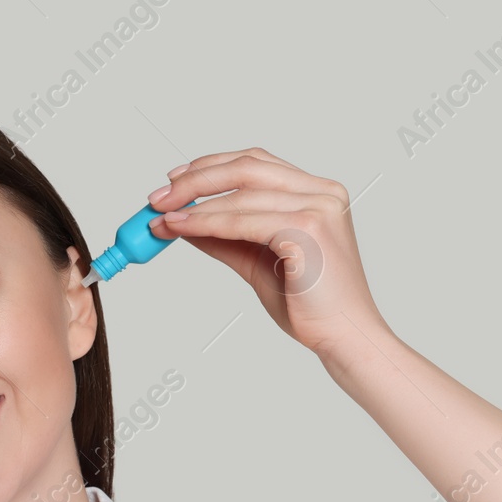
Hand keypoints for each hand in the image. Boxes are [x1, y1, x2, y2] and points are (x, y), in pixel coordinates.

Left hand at [146, 147, 392, 357]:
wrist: (343, 338)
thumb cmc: (309, 305)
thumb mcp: (257, 261)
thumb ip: (225, 237)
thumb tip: (182, 220)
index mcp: (317, 192)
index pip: (256, 163)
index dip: (211, 167)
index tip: (174, 180)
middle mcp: (322, 192)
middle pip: (247, 167)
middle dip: (195, 180)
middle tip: (158, 197)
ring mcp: (319, 208)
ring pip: (241, 194)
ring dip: (193, 204)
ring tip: (162, 217)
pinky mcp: (308, 230)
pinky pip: (244, 222)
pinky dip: (207, 223)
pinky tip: (182, 229)